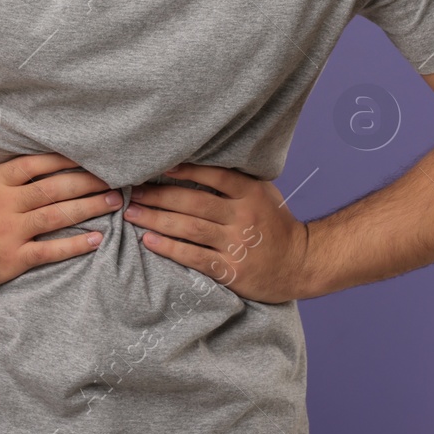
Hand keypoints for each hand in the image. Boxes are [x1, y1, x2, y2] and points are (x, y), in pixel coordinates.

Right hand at [0, 148, 120, 292]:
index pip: (37, 163)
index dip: (66, 158)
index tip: (90, 155)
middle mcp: (7, 203)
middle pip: (55, 188)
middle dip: (88, 182)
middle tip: (114, 178)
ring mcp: (11, 232)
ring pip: (58, 216)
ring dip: (89, 208)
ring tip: (113, 202)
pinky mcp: (12, 259)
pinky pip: (50, 250)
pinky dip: (75, 245)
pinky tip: (97, 240)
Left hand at [124, 163, 310, 303]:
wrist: (300, 264)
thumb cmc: (276, 225)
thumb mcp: (263, 194)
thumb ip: (236, 181)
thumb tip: (196, 162)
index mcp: (251, 194)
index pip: (215, 176)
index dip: (186, 170)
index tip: (159, 167)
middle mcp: (243, 217)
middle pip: (195, 203)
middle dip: (159, 196)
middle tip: (134, 192)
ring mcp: (237, 245)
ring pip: (190, 229)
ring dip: (157, 220)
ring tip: (133, 214)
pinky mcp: (231, 270)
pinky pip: (194, 257)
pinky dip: (169, 248)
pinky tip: (150, 241)